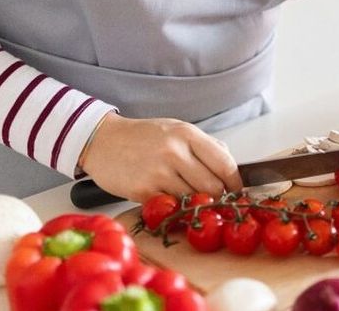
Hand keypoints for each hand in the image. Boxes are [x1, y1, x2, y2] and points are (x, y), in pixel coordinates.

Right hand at [78, 113, 242, 201]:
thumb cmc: (143, 136)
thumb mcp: (178, 130)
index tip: (236, 190)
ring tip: (191, 200)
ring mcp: (157, 172)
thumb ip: (206, 146)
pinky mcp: (142, 191)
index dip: (235, 182)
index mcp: (187, 135)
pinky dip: (174, 208)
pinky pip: (169, 207)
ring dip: (195, 204)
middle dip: (218, 196)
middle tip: (215, 199)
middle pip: (212, 186)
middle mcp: (175, 152)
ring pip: (193, 200)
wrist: (102, 140)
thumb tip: (231, 166)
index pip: (225, 163)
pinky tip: (171, 202)